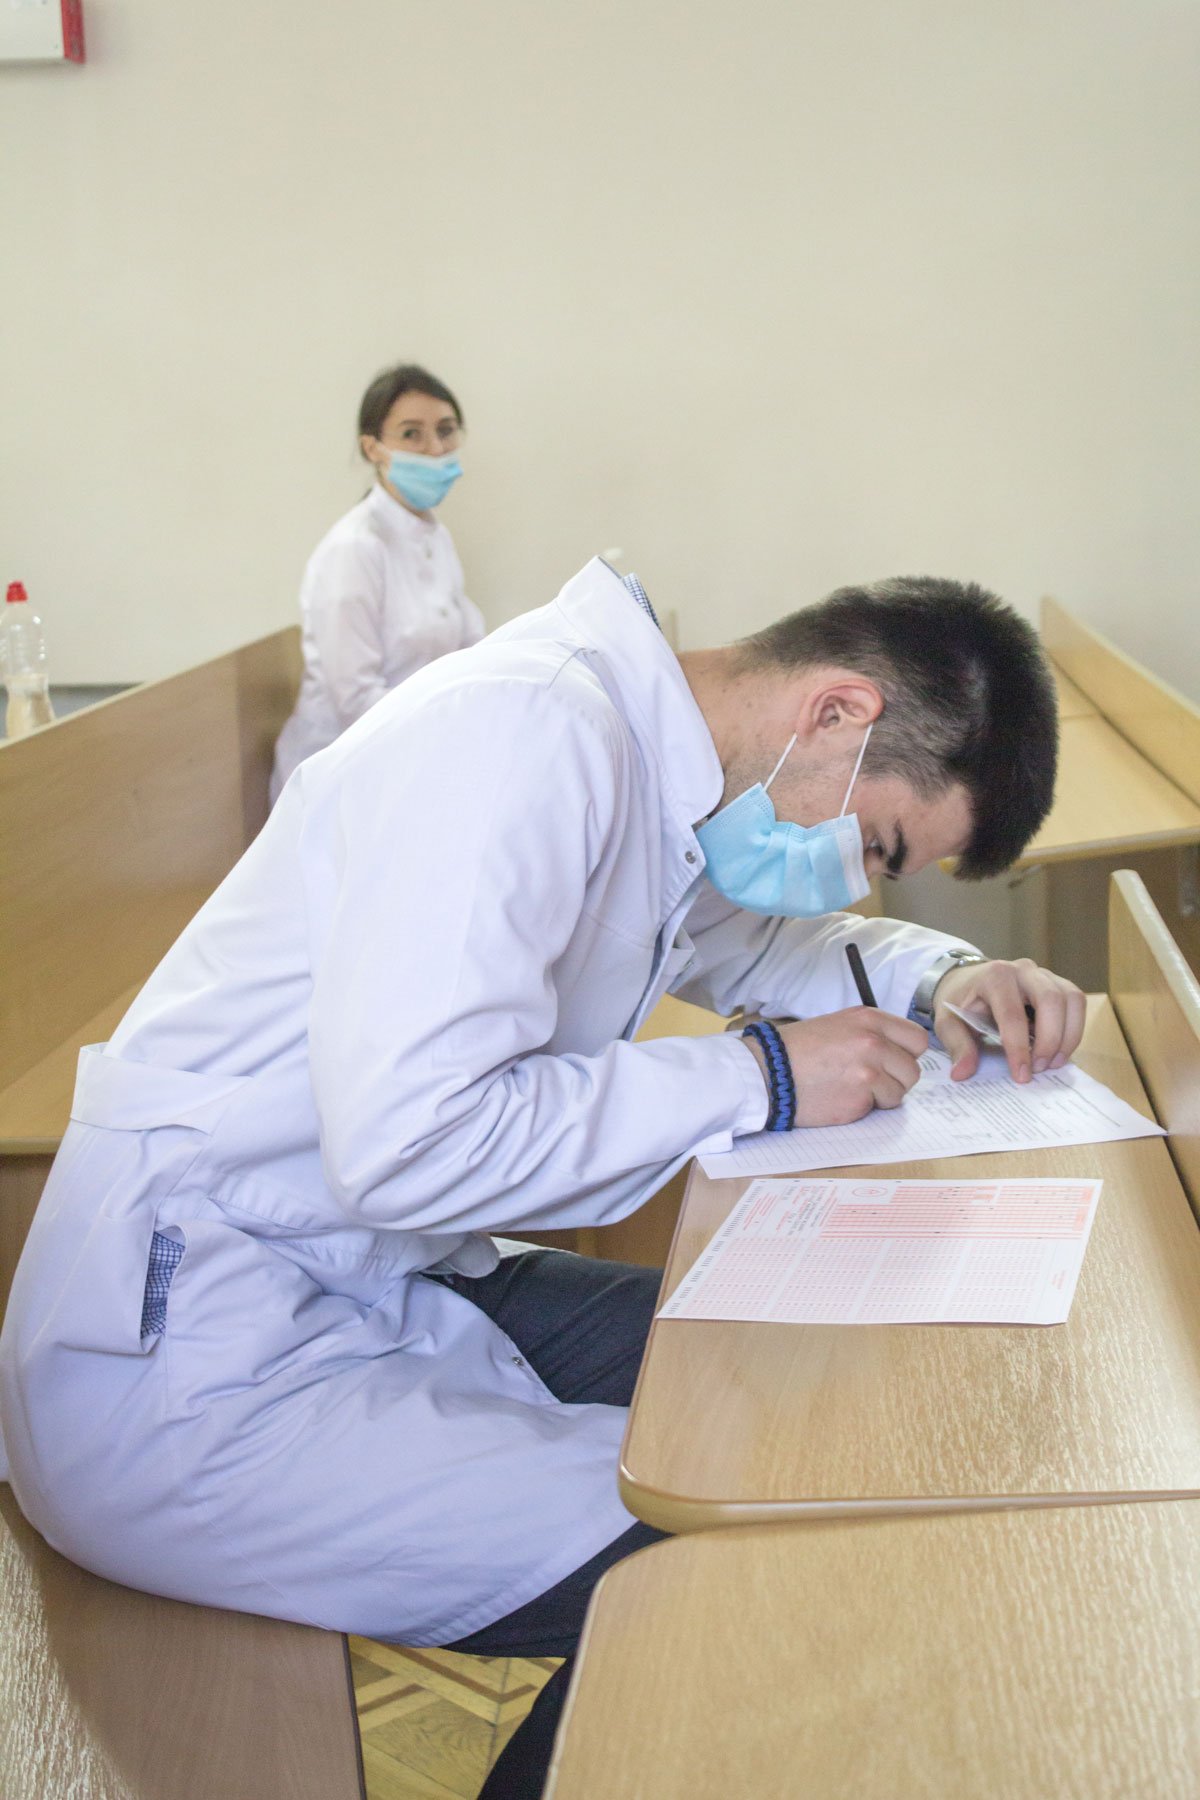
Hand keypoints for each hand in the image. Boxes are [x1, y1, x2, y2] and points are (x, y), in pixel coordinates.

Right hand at [743, 1009, 928, 1127]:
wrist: (768, 1071)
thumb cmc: (798, 1050)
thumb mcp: (839, 1025)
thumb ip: (872, 1034)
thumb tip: (898, 1053)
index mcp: (869, 1019)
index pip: (917, 1039)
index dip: (907, 1054)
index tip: (894, 1062)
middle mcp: (873, 1041)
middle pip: (912, 1069)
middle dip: (896, 1079)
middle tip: (870, 1080)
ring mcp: (869, 1070)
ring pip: (899, 1091)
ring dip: (881, 1096)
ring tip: (852, 1088)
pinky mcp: (860, 1097)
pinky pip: (880, 1108)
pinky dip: (865, 1108)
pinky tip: (842, 1097)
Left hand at [933, 957, 1085, 1084]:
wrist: (967, 980)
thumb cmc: (960, 1002)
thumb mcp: (947, 1022)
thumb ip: (957, 1045)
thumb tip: (963, 1073)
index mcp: (994, 977)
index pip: (1012, 1014)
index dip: (1019, 1048)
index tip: (1022, 1075)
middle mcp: (1023, 970)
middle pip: (1051, 1000)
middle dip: (1050, 1040)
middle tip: (1040, 1068)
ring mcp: (1044, 974)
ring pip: (1071, 1000)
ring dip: (1068, 1036)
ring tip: (1053, 1063)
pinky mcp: (1057, 983)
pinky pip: (1076, 1003)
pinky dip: (1073, 1029)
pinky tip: (1058, 1050)